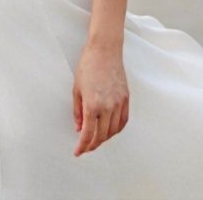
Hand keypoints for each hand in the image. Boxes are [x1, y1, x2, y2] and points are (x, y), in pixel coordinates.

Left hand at [72, 40, 128, 155]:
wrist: (104, 50)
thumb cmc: (88, 66)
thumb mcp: (77, 89)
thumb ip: (77, 111)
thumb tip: (79, 128)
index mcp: (92, 104)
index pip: (88, 134)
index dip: (82, 146)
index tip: (78, 152)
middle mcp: (107, 107)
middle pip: (101, 135)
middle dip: (92, 144)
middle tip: (85, 147)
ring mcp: (118, 103)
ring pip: (113, 131)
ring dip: (104, 138)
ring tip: (96, 139)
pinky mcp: (126, 99)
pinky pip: (123, 121)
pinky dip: (116, 129)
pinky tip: (110, 130)